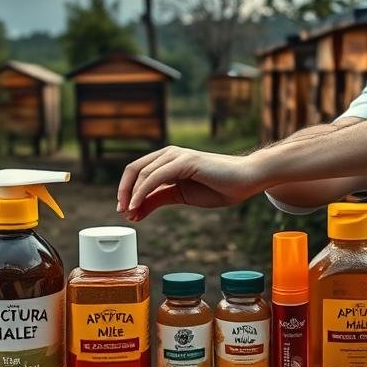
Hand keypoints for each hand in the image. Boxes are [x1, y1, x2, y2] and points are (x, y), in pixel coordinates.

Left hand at [116, 146, 263, 220]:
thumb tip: (135, 210)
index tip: (124, 211)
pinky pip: (155, 176)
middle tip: (122, 212)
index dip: (125, 190)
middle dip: (124, 192)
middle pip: (134, 169)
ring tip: (128, 213)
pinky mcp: (185, 161)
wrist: (245, 180)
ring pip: (142, 172)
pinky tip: (137, 205)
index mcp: (167, 160)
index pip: (137, 171)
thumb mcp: (181, 196)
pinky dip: (143, 192)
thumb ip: (158, 199)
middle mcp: (169, 153)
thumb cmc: (217, 187)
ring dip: (131, 194)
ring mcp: (177, 155)